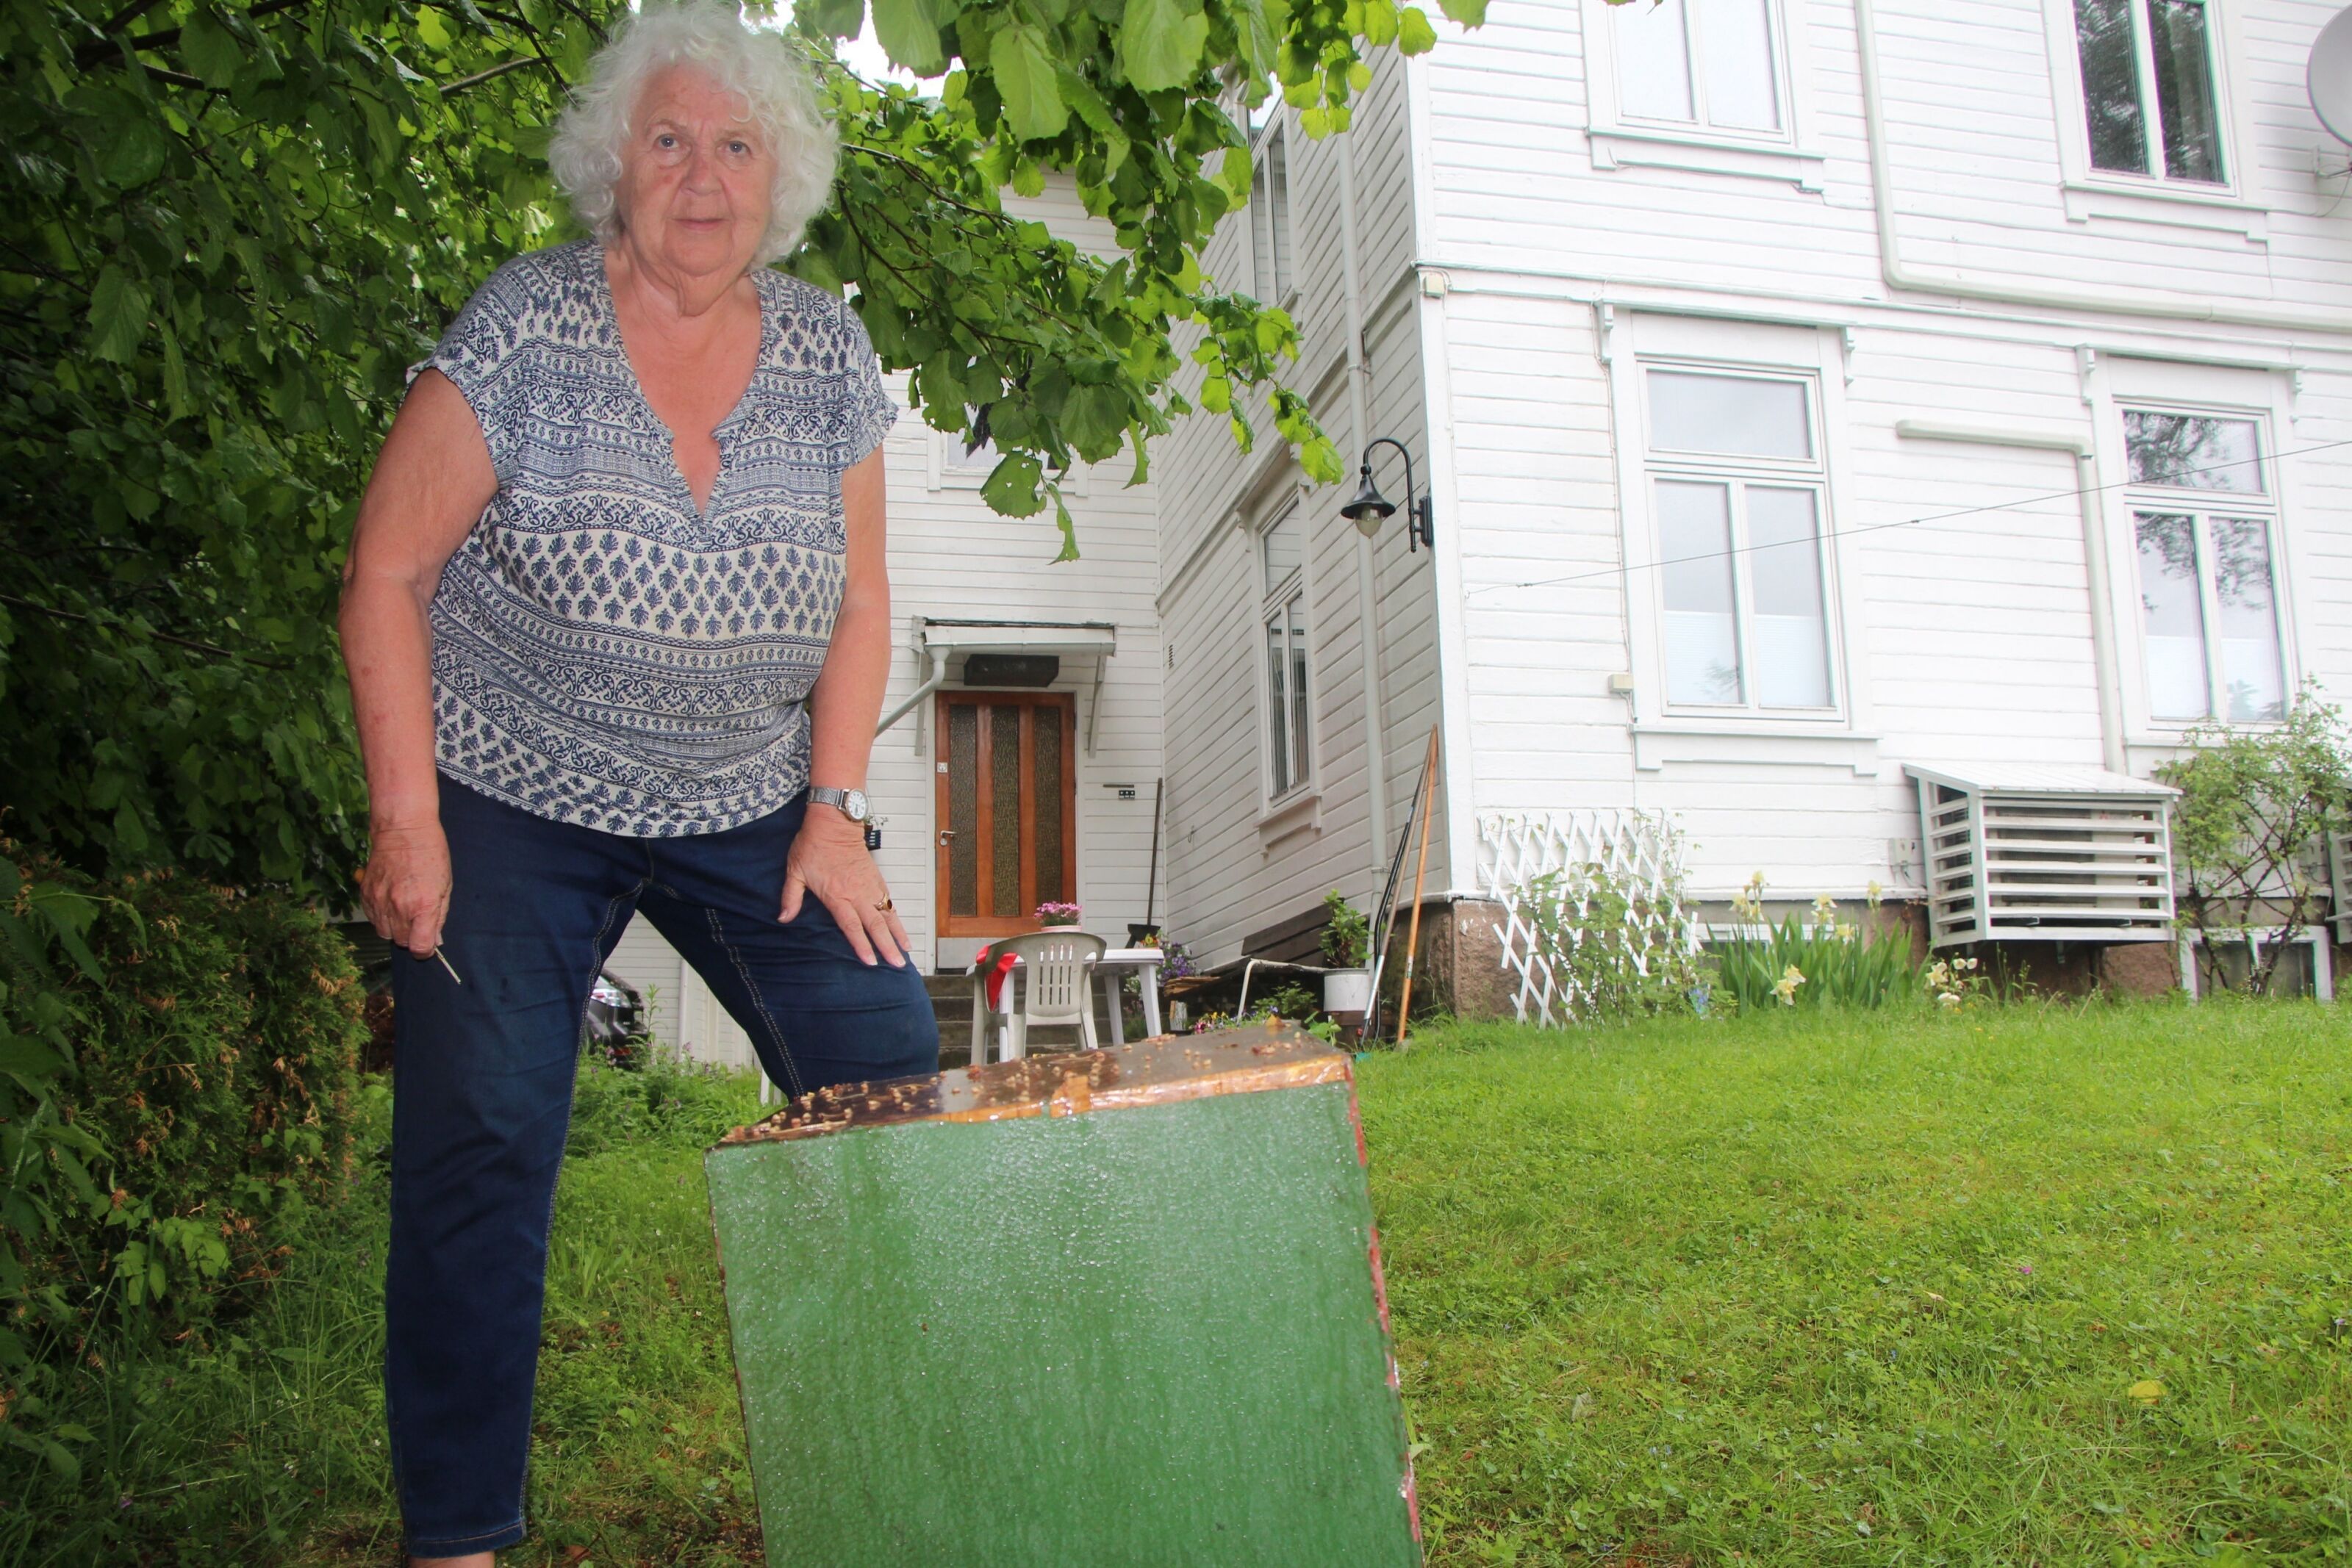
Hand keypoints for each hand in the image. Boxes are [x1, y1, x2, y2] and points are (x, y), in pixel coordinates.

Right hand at [360, 820, 451, 958]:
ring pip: (385, 933)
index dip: (425, 950)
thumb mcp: (446, 885)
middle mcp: (398, 907)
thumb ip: (439, 916)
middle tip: (418, 921)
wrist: (403, 830)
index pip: (419, 947)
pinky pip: (372, 919)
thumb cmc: (430, 854)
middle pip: (402, 942)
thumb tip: (435, 940)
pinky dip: (382, 917)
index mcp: (422, 906)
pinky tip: (391, 903)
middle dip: (412, 937)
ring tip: (404, 911)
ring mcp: (379, 901)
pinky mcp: (365, 894)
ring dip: (396, 928)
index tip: (428, 945)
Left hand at [780, 809, 908, 966]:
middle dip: (888, 946)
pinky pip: (888, 900)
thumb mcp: (795, 871)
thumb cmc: (813, 844)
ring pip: (887, 914)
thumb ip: (790, 897)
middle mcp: (857, 893)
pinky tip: (899, 926)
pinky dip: (896, 915)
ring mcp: (869, 885)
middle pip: (876, 925)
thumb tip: (783, 918)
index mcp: (837, 895)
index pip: (852, 926)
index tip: (871, 962)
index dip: (862, 946)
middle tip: (897, 964)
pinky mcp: (875, 877)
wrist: (834, 821)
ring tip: (906, 949)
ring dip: (898, 933)